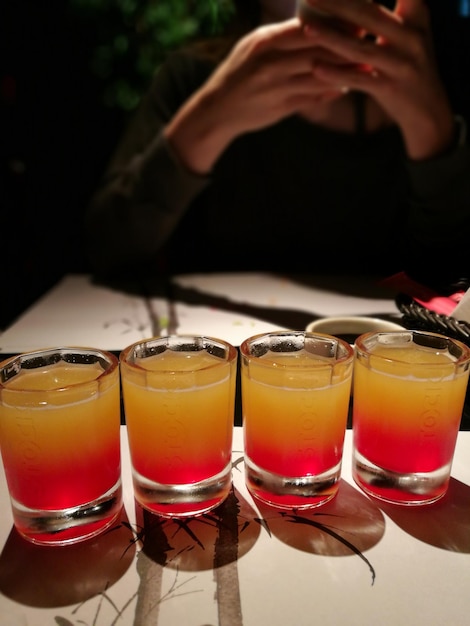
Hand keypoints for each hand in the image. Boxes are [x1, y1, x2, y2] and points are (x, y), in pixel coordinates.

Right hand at [165, 18, 349, 173]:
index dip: (334, 23)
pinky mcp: (281, 108)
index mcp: (265, 42)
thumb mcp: (253, 45)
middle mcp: (271, 63)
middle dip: (346, 45)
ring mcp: (277, 88)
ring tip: (365, 64)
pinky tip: (345, 86)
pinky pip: (313, 98)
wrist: (217, 110)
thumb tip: (312, 24)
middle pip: (318, 50)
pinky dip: (330, 91)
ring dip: (345, 71)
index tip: (356, 19)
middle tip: (370, 40)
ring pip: (320, 76)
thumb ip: (281, 36)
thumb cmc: (237, 73)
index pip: (307, 27)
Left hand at [303, 0, 454, 158]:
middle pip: (369, 14)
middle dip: (337, 3)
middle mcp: (412, 37)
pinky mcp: (390, 88)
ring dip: (331, 38)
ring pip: (361, 48)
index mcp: (416, 17)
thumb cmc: (409, 65)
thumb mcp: (410, 32)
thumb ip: (389, 12)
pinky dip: (337, 74)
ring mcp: (402, 64)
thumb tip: (352, 0)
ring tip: (307, 28)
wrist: (428, 109)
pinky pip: (359, 80)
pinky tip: (316, 67)